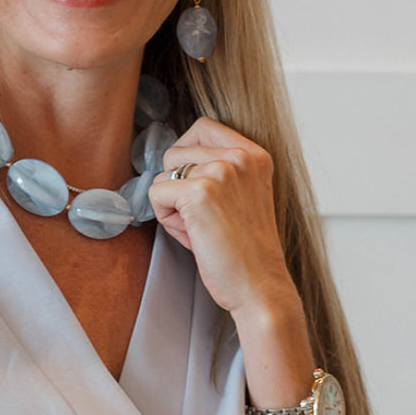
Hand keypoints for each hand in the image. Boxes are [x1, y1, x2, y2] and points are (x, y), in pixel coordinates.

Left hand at [148, 117, 298, 319]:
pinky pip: (155, 194)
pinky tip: (192, 236)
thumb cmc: (246, 251)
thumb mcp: (242, 196)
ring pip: (164, 173)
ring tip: (200, 228)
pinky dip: (165, 218)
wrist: (259, 287)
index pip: (203, 127)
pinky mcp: (200, 193)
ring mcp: (221, 172)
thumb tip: (172, 161)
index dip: (186, 155)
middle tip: (201, 217)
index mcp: (255, 155)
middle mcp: (241, 157)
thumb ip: (217, 171)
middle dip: (178, 185)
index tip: (195, 185)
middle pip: (176, 151)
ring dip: (172, 204)